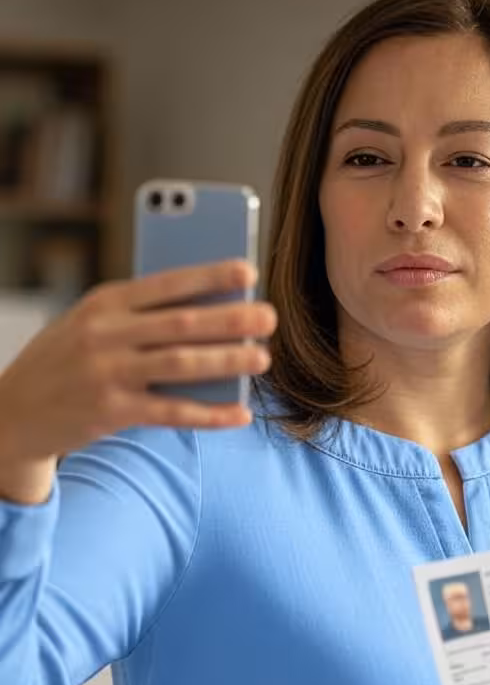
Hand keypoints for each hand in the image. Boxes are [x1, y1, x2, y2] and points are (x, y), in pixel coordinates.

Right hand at [0, 259, 276, 461]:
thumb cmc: (66, 361)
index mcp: (104, 303)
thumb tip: (210, 316)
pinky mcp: (111, 411)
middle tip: (270, 317)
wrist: (13, 411)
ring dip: (227, 361)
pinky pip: (171, 412)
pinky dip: (209, 414)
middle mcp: (105, 334)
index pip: (166, 283)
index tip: (248, 270)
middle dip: (230, 319)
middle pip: (180, 323)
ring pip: (180, 364)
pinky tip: (240, 414)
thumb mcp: (91, 324)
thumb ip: (141, 317)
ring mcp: (107, 373)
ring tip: (263, 358)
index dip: (209, 276)